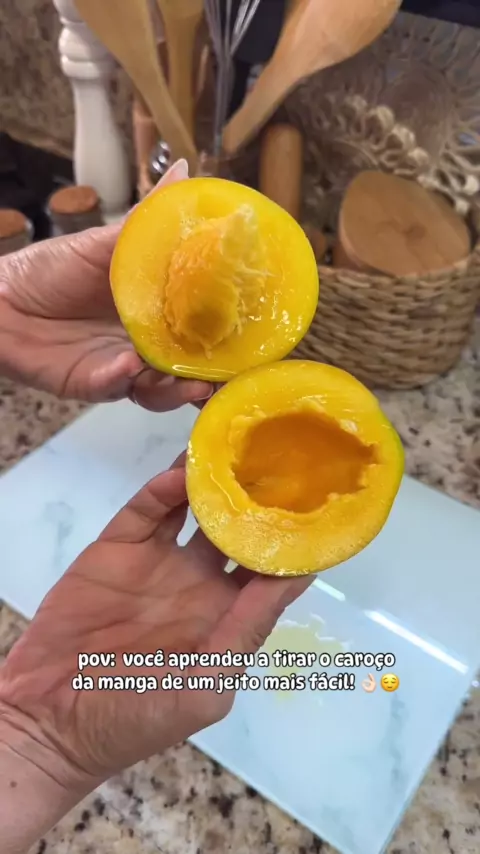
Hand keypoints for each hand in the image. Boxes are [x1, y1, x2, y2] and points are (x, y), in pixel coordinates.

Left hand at [0, 160, 212, 409]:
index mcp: (157, 312)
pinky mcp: (94, 383)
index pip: (202, 329)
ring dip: (177, 388)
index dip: (229, 337)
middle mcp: (147, 344)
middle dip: (213, 375)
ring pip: (161, 390)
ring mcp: (123, 367)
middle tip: (231, 372)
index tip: (255, 336)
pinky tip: (130, 365)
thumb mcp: (106, 242)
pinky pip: (116, 387)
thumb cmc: (51, 269)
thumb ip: (150, 219)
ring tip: (192, 382)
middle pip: (191, 368)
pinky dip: (125, 378)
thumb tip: (187, 168)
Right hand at [0, 455, 311, 795]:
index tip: (319, 504)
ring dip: (215, 482)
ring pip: (197, 509)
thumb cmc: (136, 717)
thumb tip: (293, 579)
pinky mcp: (121, 547)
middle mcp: (200, 581)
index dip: (292, 541)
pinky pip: (149, 510)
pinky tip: (183, 469)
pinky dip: (165, 487)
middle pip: (239, 529)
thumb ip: (246, 631)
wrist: (51, 718)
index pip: (271, 569)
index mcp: (227, 615)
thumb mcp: (204, 688)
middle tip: (282, 457)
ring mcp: (160, 561)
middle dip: (259, 498)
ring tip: (237, 447)